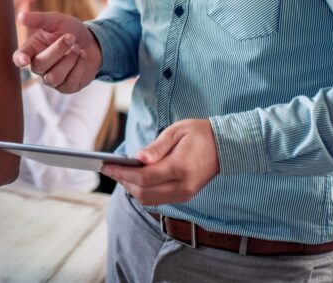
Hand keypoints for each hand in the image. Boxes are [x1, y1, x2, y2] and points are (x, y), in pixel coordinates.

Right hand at [12, 11, 100, 92]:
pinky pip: (71, 82)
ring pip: (54, 77)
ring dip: (69, 60)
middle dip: (57, 50)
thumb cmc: (70, 30)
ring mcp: (52, 79)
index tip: (24, 60)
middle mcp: (39, 67)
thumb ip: (39, 19)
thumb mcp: (56, 20)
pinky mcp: (67, 87)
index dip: (20, 59)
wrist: (92, 41)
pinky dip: (80, 65)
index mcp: (32, 50)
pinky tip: (83, 55)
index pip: (19, 58)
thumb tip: (21, 16)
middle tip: (71, 37)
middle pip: (40, 65)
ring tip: (78, 47)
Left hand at [101, 119, 219, 205]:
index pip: (144, 177)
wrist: (225, 145)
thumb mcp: (176, 132)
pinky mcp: (185, 196)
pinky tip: (135, 178)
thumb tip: (137, 158)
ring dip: (132, 188)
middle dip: (123, 181)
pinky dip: (143, 191)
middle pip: (144, 193)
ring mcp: (185, 194)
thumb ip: (156, 148)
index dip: (122, 173)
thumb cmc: (199, 134)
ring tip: (120, 173)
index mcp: (180, 168)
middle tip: (109, 169)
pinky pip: (158, 199)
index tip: (106, 165)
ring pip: (149, 200)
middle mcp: (183, 186)